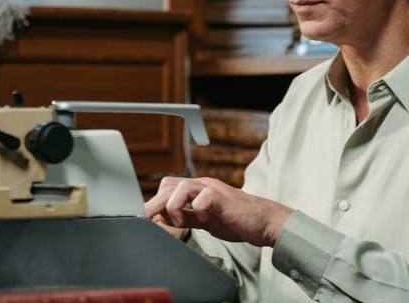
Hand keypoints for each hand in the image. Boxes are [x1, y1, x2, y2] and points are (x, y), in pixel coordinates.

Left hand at [144, 176, 292, 246]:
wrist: (265, 223)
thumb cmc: (237, 221)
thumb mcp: (205, 221)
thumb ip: (186, 217)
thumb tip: (163, 220)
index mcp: (198, 190)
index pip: (168, 188)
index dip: (155, 202)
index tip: (144, 218)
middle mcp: (203, 185)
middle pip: (170, 185)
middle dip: (155, 204)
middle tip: (145, 220)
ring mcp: (213, 189)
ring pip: (182, 186)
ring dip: (173, 205)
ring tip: (177, 222)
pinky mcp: (223, 198)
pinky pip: (203, 197)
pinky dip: (196, 208)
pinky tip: (200, 219)